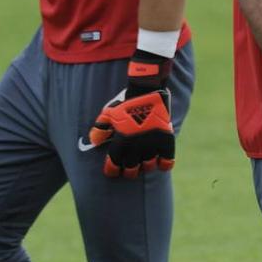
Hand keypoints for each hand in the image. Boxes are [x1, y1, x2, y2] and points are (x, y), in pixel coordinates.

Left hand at [87, 49, 175, 178]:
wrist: (147, 90)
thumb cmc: (126, 102)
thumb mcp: (109, 113)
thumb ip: (100, 128)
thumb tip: (94, 141)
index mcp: (121, 143)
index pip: (114, 166)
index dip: (112, 170)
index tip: (113, 170)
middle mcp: (136, 147)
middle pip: (131, 171)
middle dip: (129, 171)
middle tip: (130, 168)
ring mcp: (152, 145)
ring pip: (148, 167)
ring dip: (145, 166)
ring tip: (144, 162)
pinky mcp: (166, 141)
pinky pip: (167, 162)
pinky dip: (164, 164)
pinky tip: (160, 161)